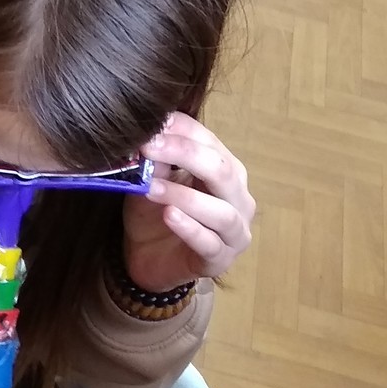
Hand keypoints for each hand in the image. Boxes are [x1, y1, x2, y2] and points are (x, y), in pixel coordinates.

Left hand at [124, 113, 256, 293]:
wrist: (148, 258)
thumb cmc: (157, 213)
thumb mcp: (153, 181)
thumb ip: (157, 162)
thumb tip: (152, 135)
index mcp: (226, 171)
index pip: (210, 142)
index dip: (181, 131)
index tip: (151, 127)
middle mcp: (238, 199)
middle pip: (223, 172)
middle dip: (186, 156)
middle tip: (150, 149)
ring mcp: (234, 232)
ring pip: (222, 211)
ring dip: (185, 196)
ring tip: (152, 188)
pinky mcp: (221, 260)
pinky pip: (210, 243)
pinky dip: (190, 228)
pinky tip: (169, 216)